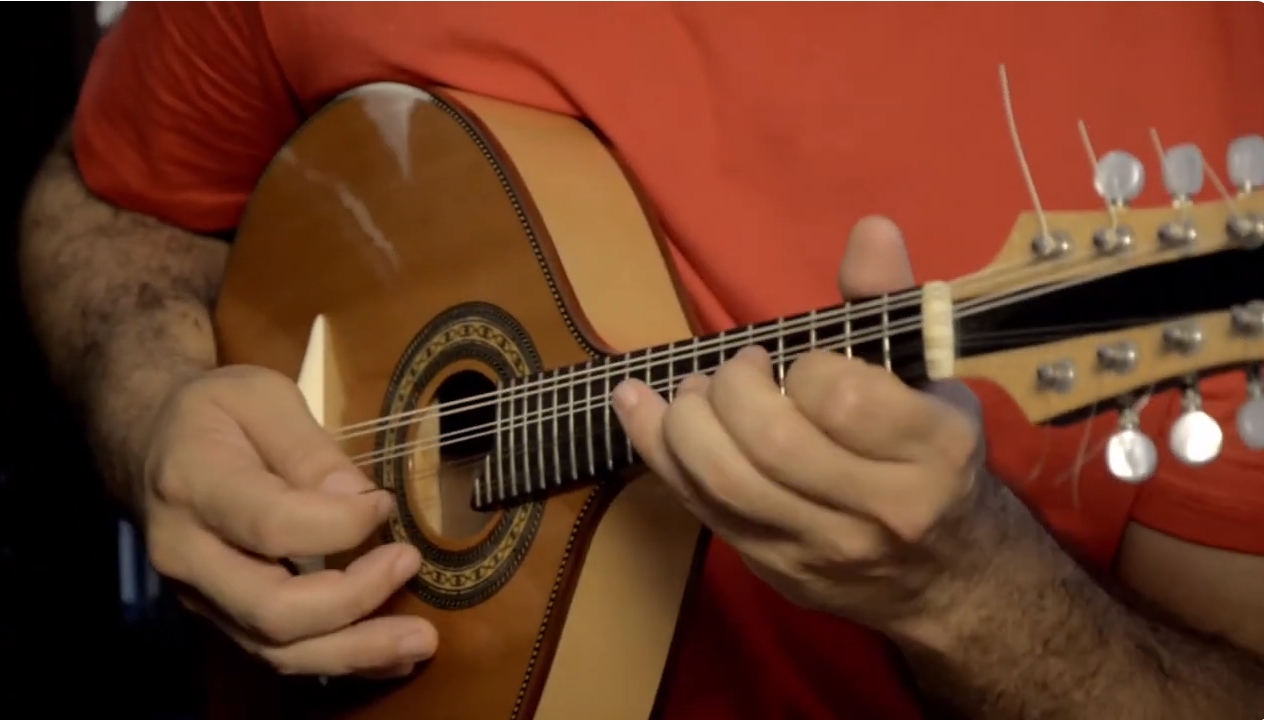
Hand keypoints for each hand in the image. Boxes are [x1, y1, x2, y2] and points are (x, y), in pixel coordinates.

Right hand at [139, 365, 435, 676]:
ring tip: (419, 640)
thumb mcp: (260, 396)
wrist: (144, 444)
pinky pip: (278, 654)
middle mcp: (187, 553)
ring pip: (276, 649)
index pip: (273, 525)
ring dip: (354, 651)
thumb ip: (309, 447)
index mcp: (195, 484)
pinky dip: (339, 659)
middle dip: (355, 600)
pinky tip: (390, 656)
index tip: (385, 504)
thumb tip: (358, 499)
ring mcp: (199, 595)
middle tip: (410, 564)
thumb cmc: (211, 412)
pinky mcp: (218, 616)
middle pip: (273, 608)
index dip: (341, 524)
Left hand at [614, 216, 985, 630]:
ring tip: (692, 391)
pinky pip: (698, 508)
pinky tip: (635, 406)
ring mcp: (820, 547)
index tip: (804, 362)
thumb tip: (870, 228)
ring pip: (726, 482)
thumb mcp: (928, 374)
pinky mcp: (772, 566)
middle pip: (773, 444)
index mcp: (932, 450)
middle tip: (737, 368)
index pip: (845, 401)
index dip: (807, 368)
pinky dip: (655, 449)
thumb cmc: (930, 454)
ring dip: (686, 420)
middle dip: (733, 388)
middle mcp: (879, 509)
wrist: (945, 574)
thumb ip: (891, 301)